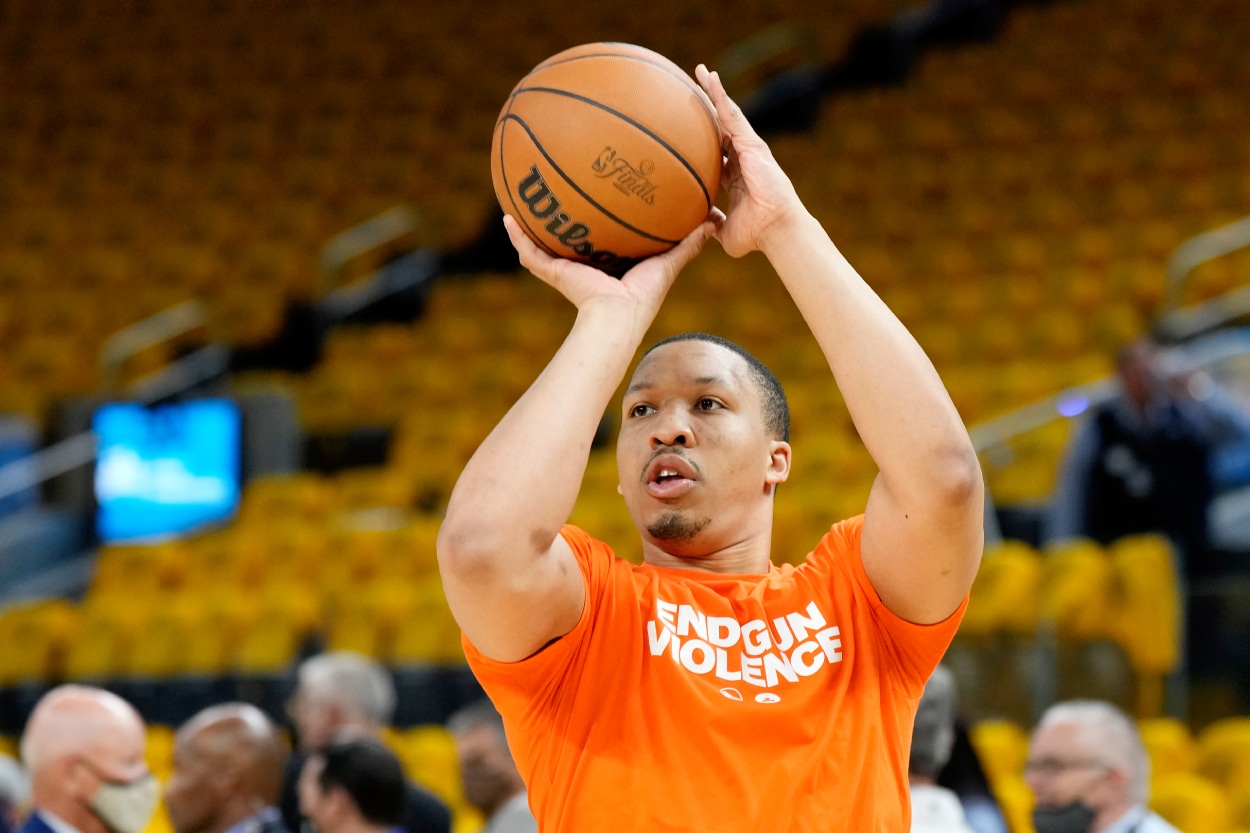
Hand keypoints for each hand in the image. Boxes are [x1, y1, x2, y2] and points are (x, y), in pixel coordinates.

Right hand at [503, 213, 714, 319]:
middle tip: (557, 191)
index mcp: (612, 262)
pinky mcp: (553, 271)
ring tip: (522, 199)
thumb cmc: (644, 296)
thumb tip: (712, 220)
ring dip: (532, 225)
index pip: (604, 236)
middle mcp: (586, 264)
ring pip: (545, 243)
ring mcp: (566, 268)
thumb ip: (690, 243)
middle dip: (562, 218)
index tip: (601, 196)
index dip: (602, 219)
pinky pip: (531, 252)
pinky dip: (518, 237)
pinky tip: (508, 218)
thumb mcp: (669, 262)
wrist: (617, 316)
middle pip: (570, 237)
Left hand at [695, 64, 804, 257]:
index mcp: (737, 176)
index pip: (717, 151)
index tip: (689, 128)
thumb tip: (699, 224)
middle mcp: (743, 158)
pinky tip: (710, 80)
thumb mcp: (725, 230)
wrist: (775, 229)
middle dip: (709, 107)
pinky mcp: (751, 144)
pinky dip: (721, 97)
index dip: (704, 139)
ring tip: (701, 72)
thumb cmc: (756, 234)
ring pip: (728, 114)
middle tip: (693, 88)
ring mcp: (749, 149)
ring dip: (714, 93)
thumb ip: (712, 224)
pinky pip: (732, 115)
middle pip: (722, 126)